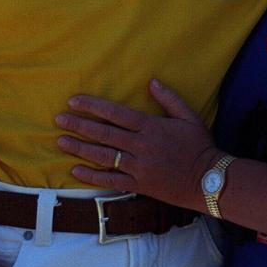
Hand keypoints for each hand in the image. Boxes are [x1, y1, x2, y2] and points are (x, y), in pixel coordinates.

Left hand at [56, 79, 219, 209]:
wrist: (207, 180)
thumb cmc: (199, 145)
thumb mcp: (189, 116)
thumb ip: (169, 98)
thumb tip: (151, 81)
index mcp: (150, 126)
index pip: (115, 113)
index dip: (93, 106)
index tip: (74, 101)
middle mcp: (140, 146)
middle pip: (103, 133)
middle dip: (79, 125)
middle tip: (59, 119)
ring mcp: (137, 167)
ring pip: (102, 157)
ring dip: (80, 148)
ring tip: (61, 142)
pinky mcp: (138, 185)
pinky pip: (110, 181)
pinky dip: (92, 177)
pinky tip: (76, 171)